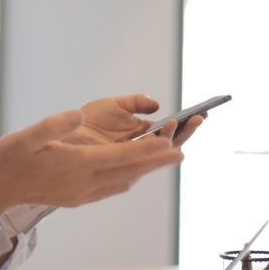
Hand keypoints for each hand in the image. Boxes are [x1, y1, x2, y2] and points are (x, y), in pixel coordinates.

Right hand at [0, 109, 184, 215]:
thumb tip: (77, 115)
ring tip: (162, 160)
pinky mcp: (77, 198)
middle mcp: (84, 182)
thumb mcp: (26, 135)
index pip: (120, 157)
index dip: (146, 150)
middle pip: (128, 171)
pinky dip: (127, 179)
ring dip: (144, 170)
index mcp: (76, 164)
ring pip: (122, 182)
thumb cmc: (11, 158)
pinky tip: (132, 174)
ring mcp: (82, 193)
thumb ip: (53, 125)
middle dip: (155, 161)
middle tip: (180, 152)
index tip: (169, 143)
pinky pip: (111, 189)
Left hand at [63, 93, 203, 147]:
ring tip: (178, 125)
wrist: (68, 133)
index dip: (186, 122)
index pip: (171, 129)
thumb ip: (137, 102)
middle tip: (198, 119)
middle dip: (186, 131)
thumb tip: (157, 104)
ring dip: (172, 139)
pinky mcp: (125, 166)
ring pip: (162, 153)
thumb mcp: (116, 104)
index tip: (200, 112)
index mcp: (144, 132)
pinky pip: (146, 161)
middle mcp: (143, 147)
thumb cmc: (90, 120)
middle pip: (172, 142)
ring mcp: (135, 158)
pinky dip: (156, 151)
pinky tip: (163, 141)